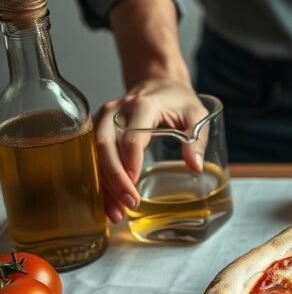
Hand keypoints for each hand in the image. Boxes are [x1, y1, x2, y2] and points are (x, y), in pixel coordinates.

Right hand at [95, 79, 209, 223]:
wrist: (158, 81)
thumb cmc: (178, 99)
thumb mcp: (196, 114)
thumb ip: (197, 138)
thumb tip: (195, 166)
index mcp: (142, 105)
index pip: (131, 137)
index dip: (130, 163)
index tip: (134, 187)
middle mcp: (117, 110)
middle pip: (106, 145)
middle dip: (114, 178)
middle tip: (128, 204)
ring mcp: (104, 118)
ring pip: (94, 153)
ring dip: (103, 184)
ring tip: (115, 213)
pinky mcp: (98, 127)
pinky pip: (93, 155)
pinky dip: (99, 179)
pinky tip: (105, 201)